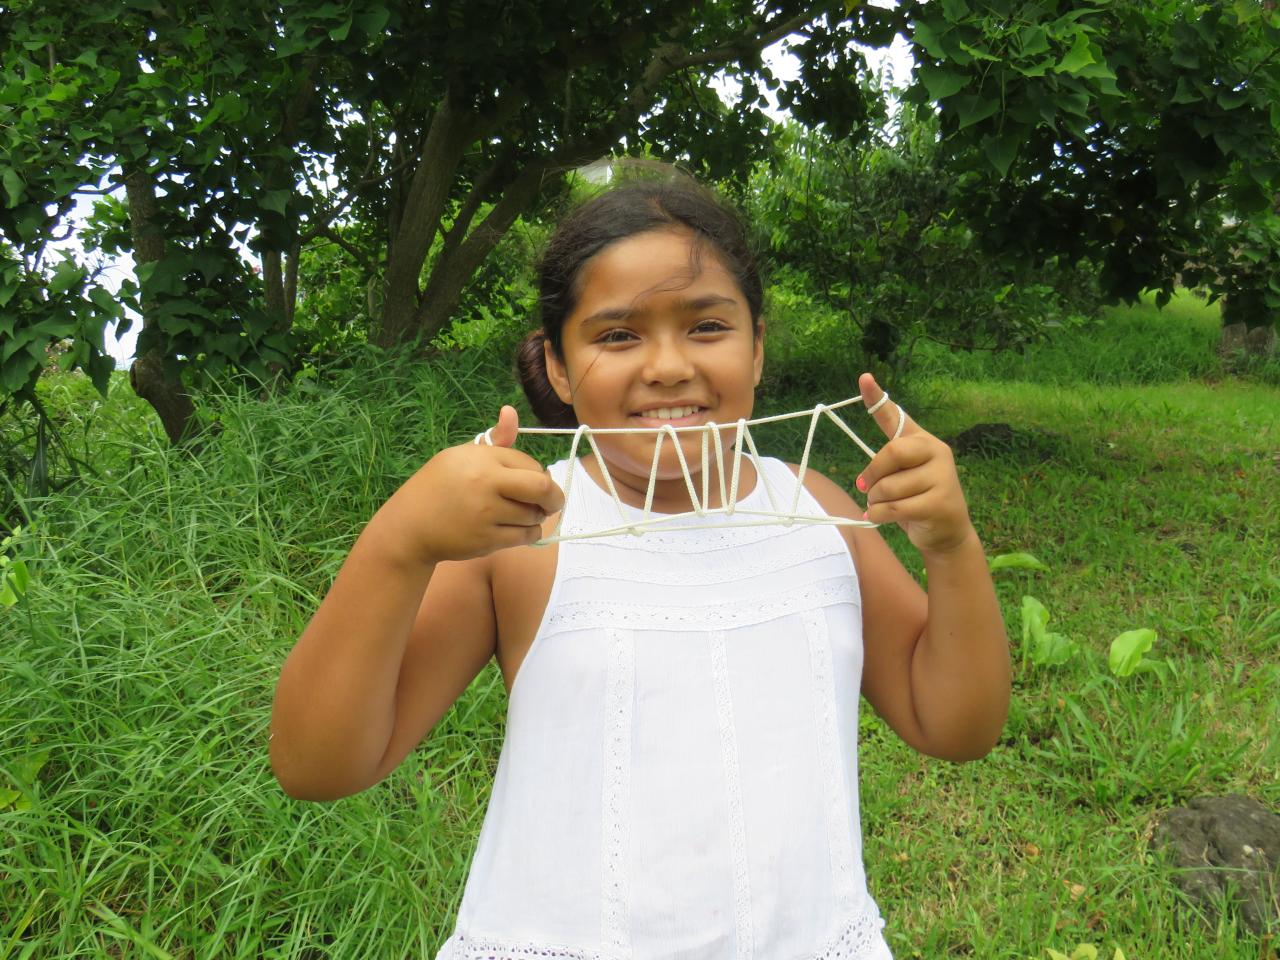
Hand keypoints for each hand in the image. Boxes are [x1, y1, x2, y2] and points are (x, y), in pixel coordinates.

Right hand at [375, 405, 564, 563]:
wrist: (410, 525)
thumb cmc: (438, 486)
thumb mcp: (462, 456)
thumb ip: (495, 440)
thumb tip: (511, 410)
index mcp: (481, 458)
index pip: (529, 463)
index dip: (537, 473)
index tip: (533, 481)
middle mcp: (486, 483)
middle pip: (542, 487)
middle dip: (555, 496)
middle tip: (554, 502)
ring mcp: (487, 513)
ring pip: (535, 515)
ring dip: (537, 516)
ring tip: (525, 514)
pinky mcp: (488, 539)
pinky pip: (526, 536)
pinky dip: (530, 533)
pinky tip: (519, 528)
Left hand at [855, 373, 974, 556]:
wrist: (947, 533)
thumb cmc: (918, 499)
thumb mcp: (904, 475)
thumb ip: (888, 465)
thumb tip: (863, 477)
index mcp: (924, 441)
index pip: (897, 416)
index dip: (878, 398)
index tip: (864, 378)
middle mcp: (937, 452)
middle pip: (890, 453)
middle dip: (872, 475)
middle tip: (866, 488)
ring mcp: (942, 478)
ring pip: (888, 487)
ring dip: (876, 501)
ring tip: (883, 506)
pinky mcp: (939, 504)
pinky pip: (893, 508)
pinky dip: (879, 516)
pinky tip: (883, 518)